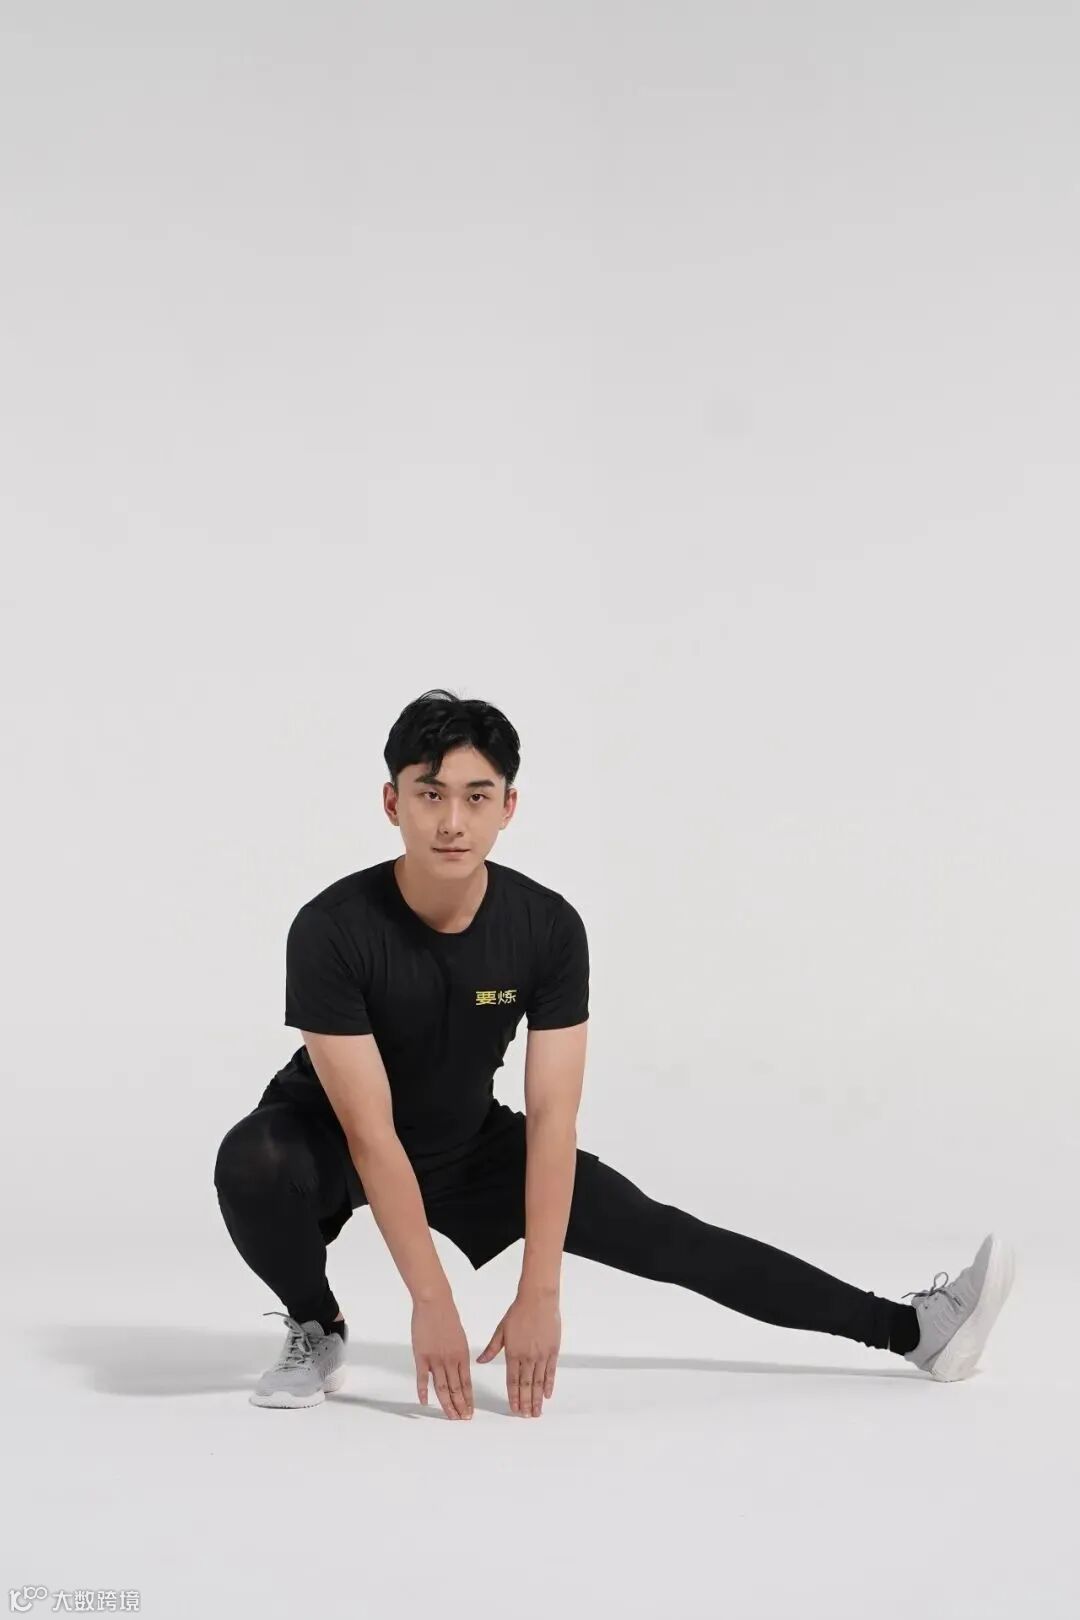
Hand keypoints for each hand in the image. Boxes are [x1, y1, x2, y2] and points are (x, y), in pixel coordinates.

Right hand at [411, 1293, 473, 1419]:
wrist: (434, 1303)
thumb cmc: (448, 1316)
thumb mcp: (460, 1337)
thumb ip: (460, 1355)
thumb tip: (461, 1369)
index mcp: (462, 1356)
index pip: (467, 1384)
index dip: (468, 1399)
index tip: (470, 1412)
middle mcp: (451, 1361)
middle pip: (456, 1389)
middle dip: (460, 1406)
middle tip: (462, 1420)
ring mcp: (435, 1360)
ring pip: (442, 1388)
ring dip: (446, 1404)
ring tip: (450, 1417)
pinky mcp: (421, 1357)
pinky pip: (422, 1378)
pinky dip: (423, 1392)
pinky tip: (426, 1403)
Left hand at [476, 1289, 560, 1416]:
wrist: (538, 1299)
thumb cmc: (518, 1312)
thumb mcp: (501, 1330)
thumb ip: (491, 1349)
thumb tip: (479, 1361)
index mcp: (513, 1353)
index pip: (512, 1381)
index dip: (513, 1397)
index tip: (514, 1409)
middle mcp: (527, 1357)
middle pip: (526, 1386)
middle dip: (525, 1403)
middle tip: (526, 1417)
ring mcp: (541, 1355)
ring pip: (539, 1382)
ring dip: (537, 1399)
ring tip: (536, 1412)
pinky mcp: (553, 1350)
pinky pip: (551, 1372)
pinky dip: (549, 1385)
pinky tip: (548, 1395)